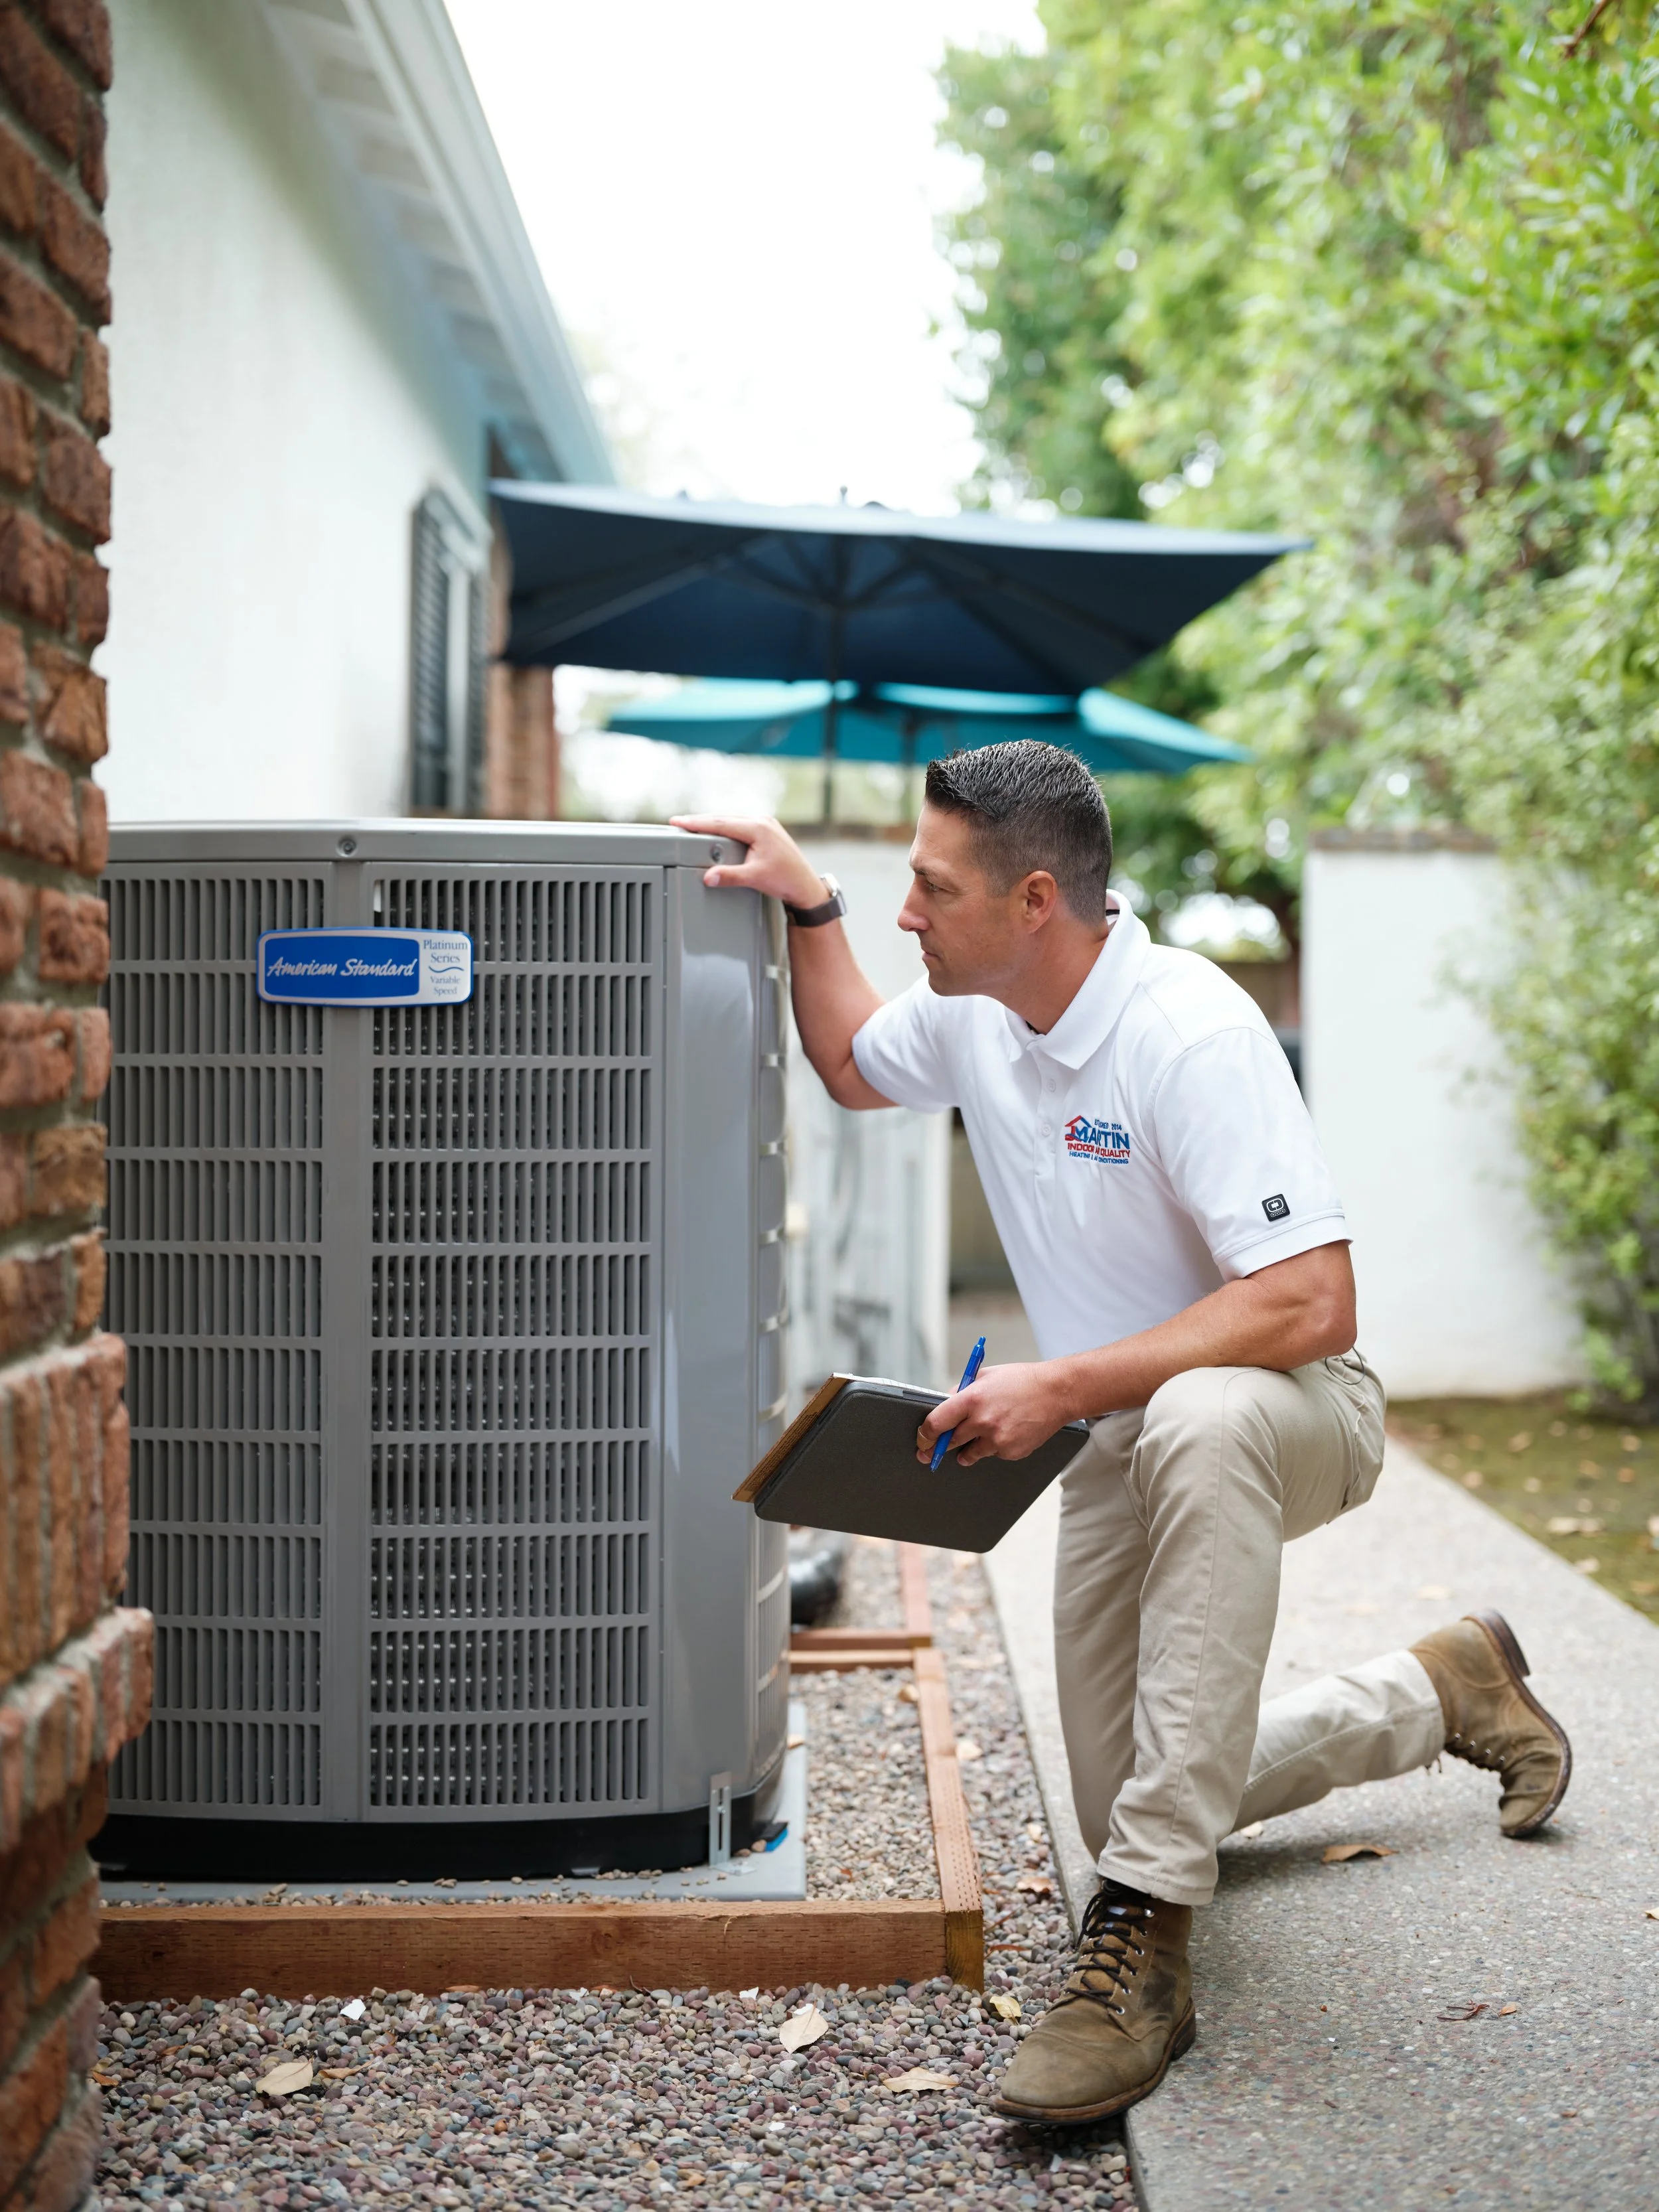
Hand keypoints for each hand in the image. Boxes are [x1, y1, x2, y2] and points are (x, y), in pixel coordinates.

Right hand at [669, 813, 827, 909]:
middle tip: (678, 822)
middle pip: (724, 819)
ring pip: (732, 821)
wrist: (807, 886)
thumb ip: (730, 876)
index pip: (720, 823)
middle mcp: (762, 821)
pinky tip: (716, 832)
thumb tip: (708, 877)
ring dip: (712, 824)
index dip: (697, 823)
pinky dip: (725, 828)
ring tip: (693, 826)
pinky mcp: (768, 831)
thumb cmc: (786, 880)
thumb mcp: (755, 878)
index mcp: (758, 828)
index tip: (678, 821)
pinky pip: (740, 825)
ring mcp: (766, 825)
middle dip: (701, 821)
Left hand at [915, 1362, 1069, 1466]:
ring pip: (970, 1453)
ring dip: (968, 1448)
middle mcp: (982, 1421)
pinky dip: (994, 1446)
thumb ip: (962, 1391)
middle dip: (940, 1446)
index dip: (924, 1435)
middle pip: (949, 1442)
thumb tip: (944, 1404)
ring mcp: (998, 1439)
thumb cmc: (1021, 1381)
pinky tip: (1007, 1430)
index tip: (921, 1440)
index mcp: (972, 1399)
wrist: (1056, 1393)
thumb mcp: (985, 1376)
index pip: (936, 1423)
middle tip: (933, 1450)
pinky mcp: (1011, 1451)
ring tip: (980, 1433)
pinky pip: (993, 1454)